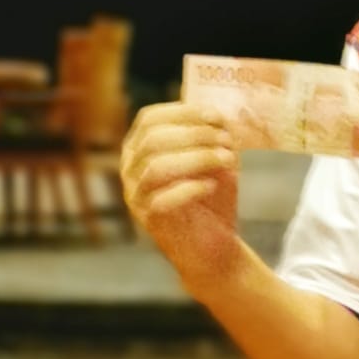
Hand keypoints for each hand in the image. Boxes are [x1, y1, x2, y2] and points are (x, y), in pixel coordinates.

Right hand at [120, 102, 242, 293]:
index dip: (183, 113)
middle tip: (227, 140)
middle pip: (153, 140)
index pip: (149, 119)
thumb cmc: (212, 198)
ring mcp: (135, 195)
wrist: (213, 246)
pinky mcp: (149, 220)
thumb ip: (213, 138)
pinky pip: (162, 200)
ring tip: (228, 160)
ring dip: (197, 158)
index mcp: (140, 147)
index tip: (216, 116)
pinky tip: (211, 185)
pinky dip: (190, 188)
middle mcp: (130, 168)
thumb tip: (221, 118)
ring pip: (155, 167)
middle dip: (194, 135)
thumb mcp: (215, 160)